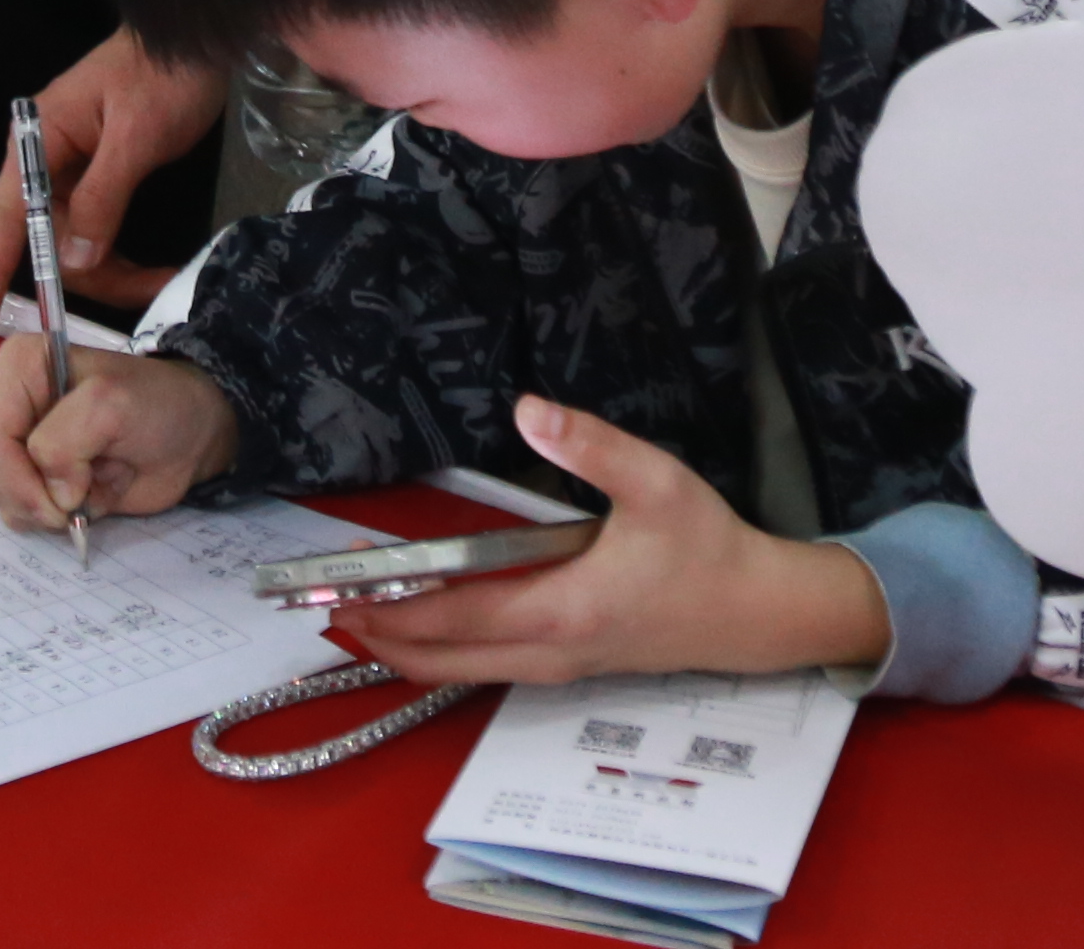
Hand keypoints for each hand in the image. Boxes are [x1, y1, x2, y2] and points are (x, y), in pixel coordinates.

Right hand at [0, 23, 225, 330]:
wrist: (196, 41)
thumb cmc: (162, 76)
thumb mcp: (135, 136)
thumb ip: (103, 197)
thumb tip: (73, 260)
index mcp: (37, 143)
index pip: (3, 218)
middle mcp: (43, 163)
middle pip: (46, 241)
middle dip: (89, 277)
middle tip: (149, 290)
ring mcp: (70, 173)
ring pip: (75, 245)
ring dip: (114, 272)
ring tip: (162, 279)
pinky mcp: (96, 180)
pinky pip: (96, 232)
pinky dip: (120, 255)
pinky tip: (153, 269)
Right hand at [0, 338, 241, 532]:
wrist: (190, 436)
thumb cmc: (156, 405)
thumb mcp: (111, 405)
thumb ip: (66, 442)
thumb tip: (52, 494)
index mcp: (20, 366)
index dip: (22, 475)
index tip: (66, 498)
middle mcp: (9, 401)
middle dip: (34, 494)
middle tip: (82, 495)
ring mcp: (20, 442)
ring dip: (46, 506)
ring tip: (91, 487)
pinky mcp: (34, 477)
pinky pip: (18, 512)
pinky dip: (53, 516)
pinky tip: (87, 496)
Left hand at [343, 399, 889, 687]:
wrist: (760, 614)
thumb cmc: (708, 550)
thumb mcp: (657, 483)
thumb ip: (592, 445)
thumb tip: (529, 409)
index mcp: (562, 610)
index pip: (456, 617)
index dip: (395, 606)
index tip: (347, 586)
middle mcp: (549, 650)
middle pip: (443, 661)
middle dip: (380, 637)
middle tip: (324, 608)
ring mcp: (558, 665)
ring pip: (462, 673)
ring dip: (406, 650)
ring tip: (358, 619)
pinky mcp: (569, 663)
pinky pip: (487, 669)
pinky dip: (443, 654)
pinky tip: (426, 628)